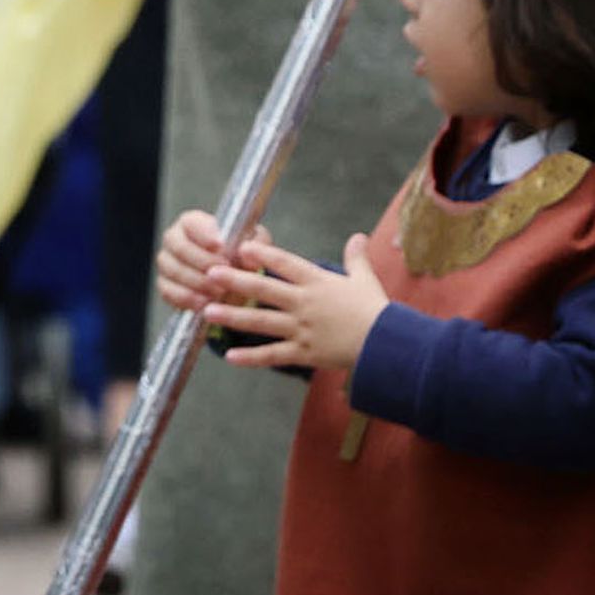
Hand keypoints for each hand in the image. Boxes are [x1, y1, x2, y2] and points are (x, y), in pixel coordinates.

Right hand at [157, 209, 269, 313]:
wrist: (232, 281)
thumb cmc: (240, 255)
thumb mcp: (253, 246)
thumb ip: (255, 245)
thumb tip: (250, 255)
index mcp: (193, 222)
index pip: (192, 223)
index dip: (204, 234)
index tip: (221, 247)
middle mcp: (175, 238)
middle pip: (180, 247)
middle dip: (202, 263)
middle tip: (223, 274)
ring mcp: (167, 262)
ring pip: (174, 270)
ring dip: (197, 282)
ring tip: (218, 292)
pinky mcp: (165, 284)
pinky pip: (169, 291)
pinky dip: (187, 298)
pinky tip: (204, 303)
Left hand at [209, 234, 387, 370]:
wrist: (387, 345)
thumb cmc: (376, 310)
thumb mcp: (365, 280)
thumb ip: (356, 258)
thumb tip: (357, 236)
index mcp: (317, 282)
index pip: (285, 264)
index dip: (263, 255)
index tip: (241, 248)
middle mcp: (305, 304)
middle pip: (264, 290)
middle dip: (235, 281)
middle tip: (210, 274)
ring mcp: (302, 329)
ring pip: (261, 322)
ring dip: (233, 318)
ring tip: (207, 312)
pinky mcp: (304, 353)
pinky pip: (273, 355)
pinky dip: (251, 358)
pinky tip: (229, 357)